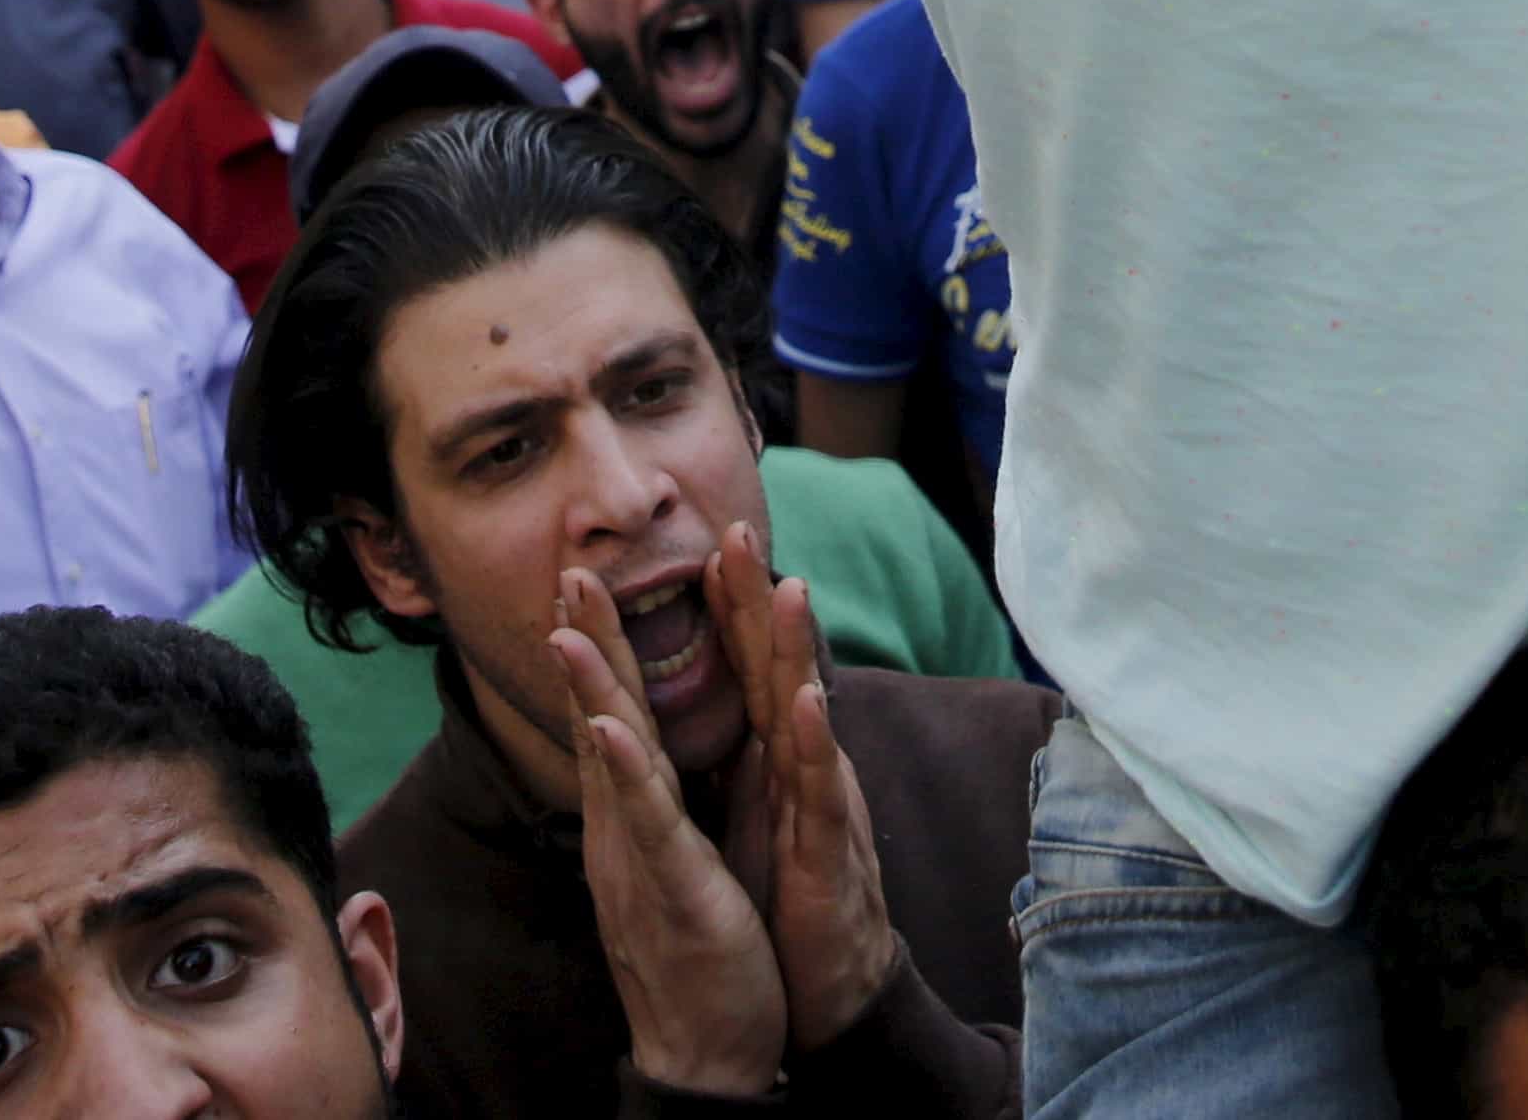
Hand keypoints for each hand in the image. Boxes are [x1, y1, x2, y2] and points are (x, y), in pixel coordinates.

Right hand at [550, 564, 784, 1093]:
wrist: (706, 1051)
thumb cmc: (697, 952)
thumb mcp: (672, 859)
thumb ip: (652, 804)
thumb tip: (635, 755)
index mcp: (636, 813)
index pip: (614, 714)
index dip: (599, 648)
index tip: (582, 583)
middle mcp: (625, 827)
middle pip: (603, 718)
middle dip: (586, 643)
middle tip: (567, 571)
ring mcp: (641, 857)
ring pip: (615, 759)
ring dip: (593, 690)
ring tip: (567, 627)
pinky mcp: (672, 889)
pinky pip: (648, 824)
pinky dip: (624, 772)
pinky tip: (608, 728)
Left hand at [699, 529, 899, 1050]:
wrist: (828, 998)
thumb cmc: (789, 905)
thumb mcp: (755, 819)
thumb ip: (745, 758)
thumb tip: (725, 709)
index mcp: (768, 762)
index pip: (743, 670)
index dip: (726, 607)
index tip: (699, 542)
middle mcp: (797, 772)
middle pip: (776, 669)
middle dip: (759, 600)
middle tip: (739, 528)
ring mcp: (819, 810)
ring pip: (806, 716)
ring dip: (795, 651)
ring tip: (787, 585)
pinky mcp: (829, 858)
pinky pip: (822, 797)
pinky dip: (813, 746)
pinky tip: (805, 702)